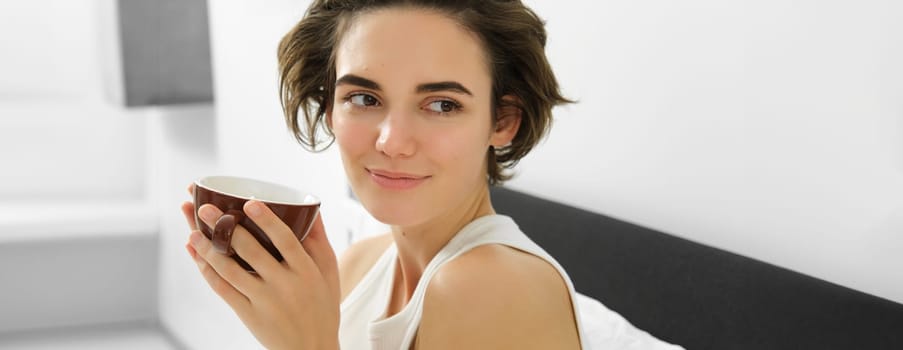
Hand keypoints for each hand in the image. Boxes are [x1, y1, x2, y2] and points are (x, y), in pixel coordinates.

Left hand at [180, 185, 339, 349]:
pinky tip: (197, 256)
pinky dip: (207, 271)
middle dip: (225, 227)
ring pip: (230, 270)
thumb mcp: (329, 273)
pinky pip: (223, 289)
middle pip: (251, 251)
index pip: (285, 240)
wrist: (311, 349)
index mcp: (306, 271)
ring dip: (208, 249)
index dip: (267, 220)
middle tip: (205, 208)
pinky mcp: (248, 314)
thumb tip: (312, 209)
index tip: (248, 203)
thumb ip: (318, 241)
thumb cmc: (322, 307)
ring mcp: (264, 300)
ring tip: (192, 231)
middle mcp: (284, 285)